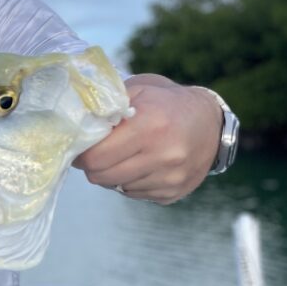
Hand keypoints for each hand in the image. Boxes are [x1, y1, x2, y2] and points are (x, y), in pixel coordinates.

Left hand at [73, 75, 221, 204]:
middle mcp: (163, 155)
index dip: (81, 154)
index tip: (80, 148)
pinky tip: (141, 164)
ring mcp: (170, 177)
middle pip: (101, 177)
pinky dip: (130, 182)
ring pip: (117, 187)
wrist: (211, 122)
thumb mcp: (139, 91)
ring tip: (123, 155)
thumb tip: (76, 121)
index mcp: (149, 126)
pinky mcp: (174, 192)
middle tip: (97, 153)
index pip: (96, 157)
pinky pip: (135, 194)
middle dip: (93, 166)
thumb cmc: (166, 103)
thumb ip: (107, 105)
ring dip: (112, 174)